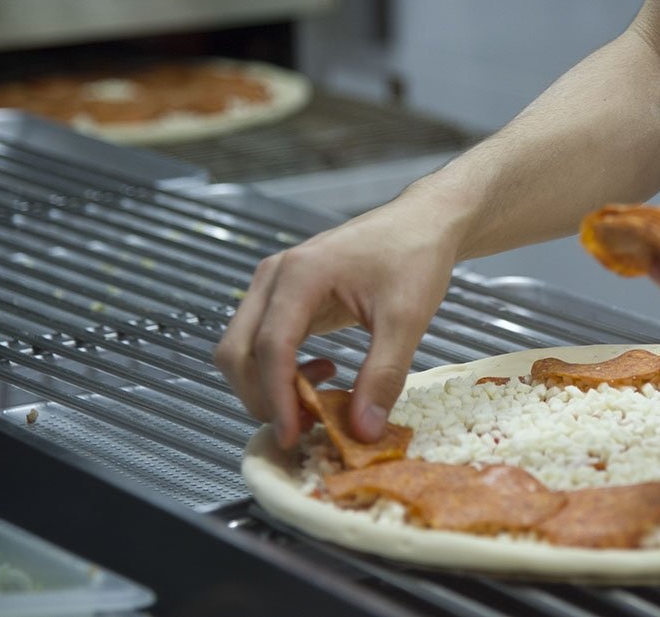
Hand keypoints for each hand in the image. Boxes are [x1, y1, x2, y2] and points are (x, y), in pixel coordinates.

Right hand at [214, 200, 460, 448]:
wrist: (422, 221)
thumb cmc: (415, 256)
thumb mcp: (407, 318)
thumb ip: (383, 375)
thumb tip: (363, 431)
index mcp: (301, 274)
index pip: (269, 347)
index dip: (276, 398)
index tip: (292, 437)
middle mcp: (276, 277)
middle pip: (237, 352)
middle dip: (261, 397)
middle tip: (305, 427)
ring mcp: (275, 285)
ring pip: (242, 350)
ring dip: (269, 386)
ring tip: (321, 398)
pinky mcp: (284, 296)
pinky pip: (262, 343)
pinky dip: (280, 371)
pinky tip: (323, 373)